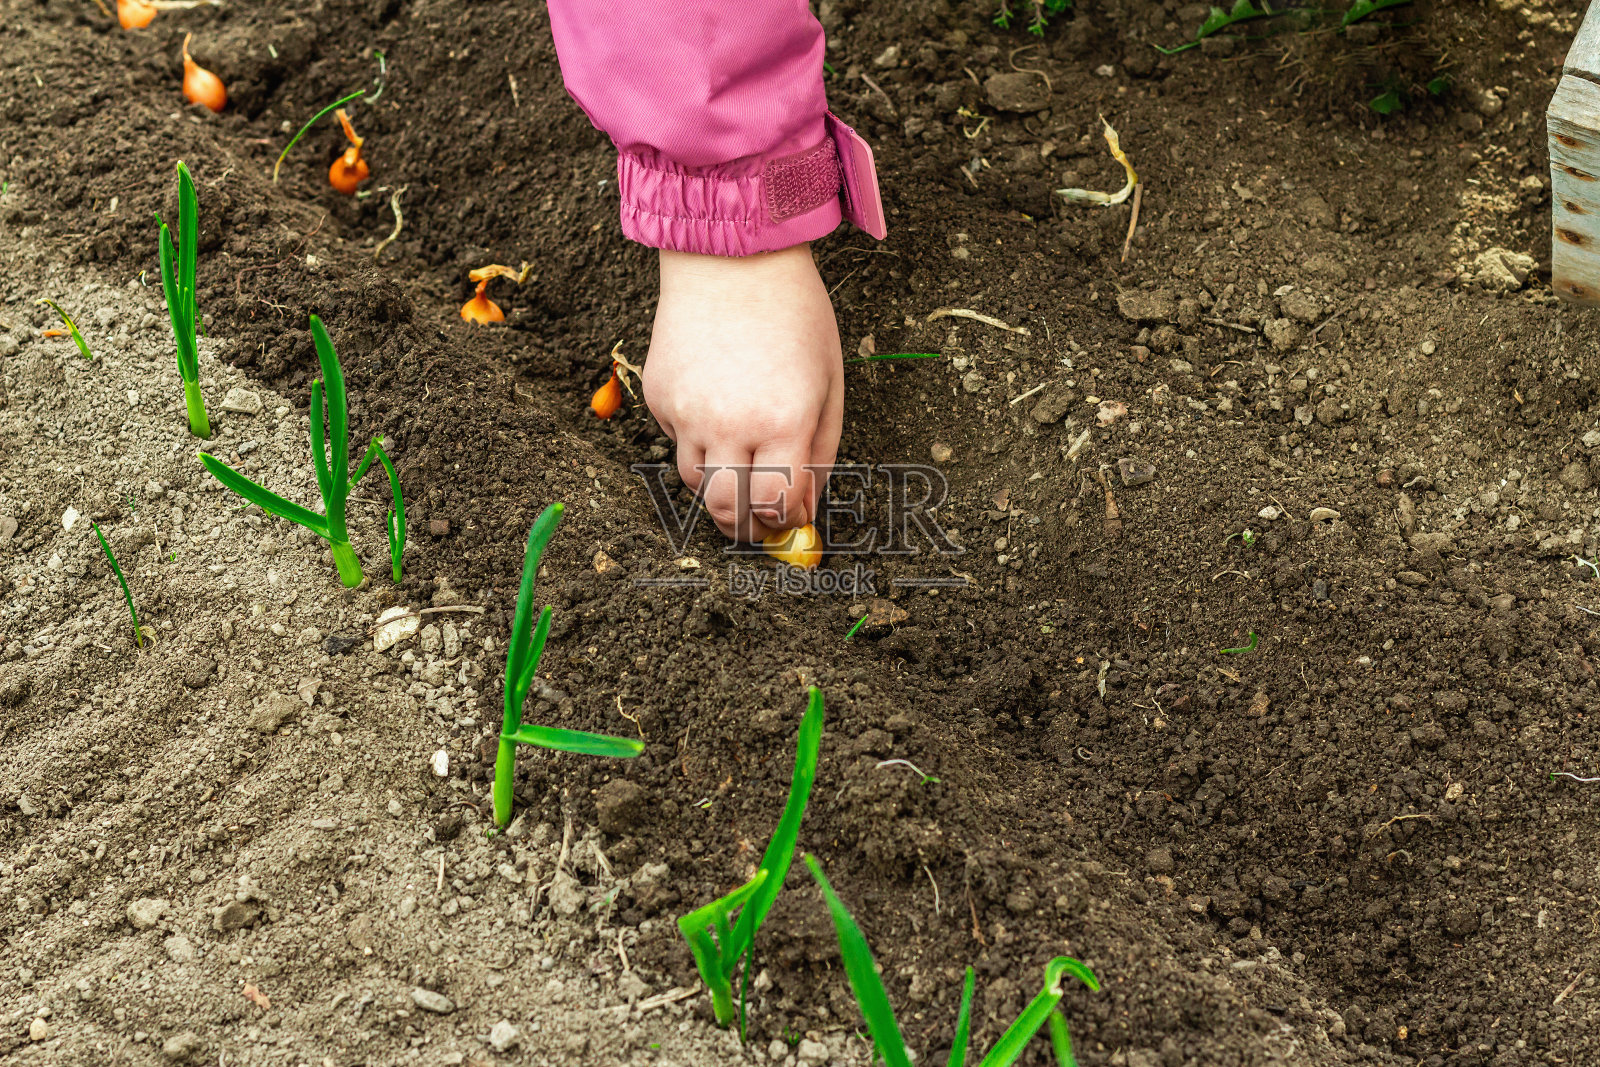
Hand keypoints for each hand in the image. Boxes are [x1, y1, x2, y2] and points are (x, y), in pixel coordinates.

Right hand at [643, 244, 842, 542]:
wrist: (732, 259)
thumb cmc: (794, 315)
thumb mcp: (829, 384)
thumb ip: (820, 455)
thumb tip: (802, 510)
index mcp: (784, 421)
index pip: (776, 507)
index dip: (783, 522)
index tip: (788, 520)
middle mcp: (730, 424)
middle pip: (727, 512)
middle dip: (744, 526)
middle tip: (757, 521)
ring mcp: (687, 412)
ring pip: (696, 484)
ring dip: (720, 485)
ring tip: (740, 456)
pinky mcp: (657, 396)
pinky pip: (677, 440)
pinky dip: (697, 438)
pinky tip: (716, 401)